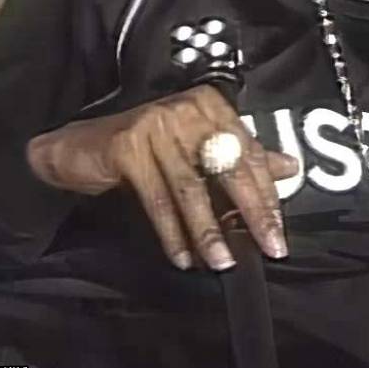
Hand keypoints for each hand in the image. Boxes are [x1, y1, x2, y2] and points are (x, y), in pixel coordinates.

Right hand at [26, 85, 296, 269]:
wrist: (79, 148)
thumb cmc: (144, 148)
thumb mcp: (196, 149)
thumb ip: (241, 157)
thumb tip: (289, 168)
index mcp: (211, 106)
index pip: (249, 153)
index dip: (266, 194)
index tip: (278, 229)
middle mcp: (187, 110)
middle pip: (229, 168)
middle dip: (252, 213)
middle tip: (268, 246)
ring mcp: (156, 126)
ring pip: (192, 188)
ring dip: (209, 231)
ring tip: (222, 261)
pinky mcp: (128, 147)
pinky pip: (158, 199)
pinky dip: (172, 232)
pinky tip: (183, 257)